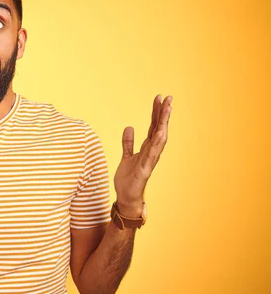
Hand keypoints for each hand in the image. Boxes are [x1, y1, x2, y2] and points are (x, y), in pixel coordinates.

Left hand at [113, 94, 172, 215]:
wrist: (125, 196)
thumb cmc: (128, 178)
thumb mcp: (126, 156)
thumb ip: (128, 143)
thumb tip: (129, 127)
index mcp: (147, 148)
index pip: (154, 126)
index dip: (156, 113)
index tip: (159, 98)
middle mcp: (152, 152)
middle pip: (159, 129)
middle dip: (163, 113)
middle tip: (168, 97)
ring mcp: (150, 159)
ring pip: (159, 138)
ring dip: (163, 123)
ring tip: (167, 109)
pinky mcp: (145, 168)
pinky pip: (152, 153)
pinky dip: (157, 143)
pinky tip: (161, 132)